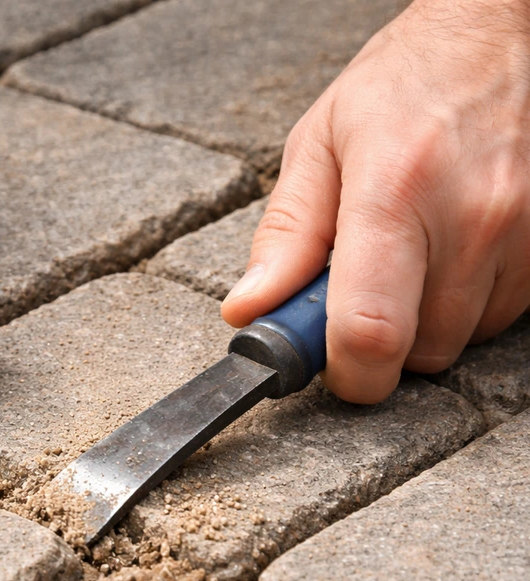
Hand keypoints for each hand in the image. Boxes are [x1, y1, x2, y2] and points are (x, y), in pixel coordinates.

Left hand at [221, 0, 529, 402]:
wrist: (499, 35)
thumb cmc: (400, 87)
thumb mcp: (318, 146)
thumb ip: (284, 236)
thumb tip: (248, 311)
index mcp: (393, 192)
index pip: (370, 329)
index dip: (347, 374)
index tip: (332, 370)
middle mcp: (471, 219)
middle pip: (420, 351)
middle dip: (381, 342)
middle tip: (360, 292)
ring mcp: (522, 234)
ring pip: (462, 339)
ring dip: (425, 320)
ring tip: (410, 255)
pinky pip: (502, 315)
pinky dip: (466, 301)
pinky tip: (450, 249)